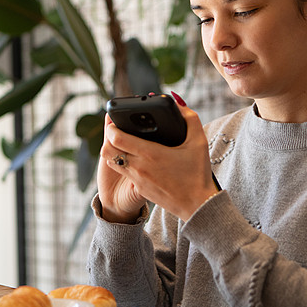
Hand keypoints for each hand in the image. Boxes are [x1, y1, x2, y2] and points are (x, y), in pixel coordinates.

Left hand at [98, 99, 217, 221]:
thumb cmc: (198, 174)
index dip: (111, 126)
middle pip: (107, 150)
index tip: (115, 119)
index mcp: (150, 154)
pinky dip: (123, 163)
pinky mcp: (140, 189)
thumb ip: (189, 117)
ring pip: (112, 162)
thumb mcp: (198, 142)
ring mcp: (137, 180)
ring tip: (123, 142)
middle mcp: (139, 168)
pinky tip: (134, 157)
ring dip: (113, 151)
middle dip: (108, 137)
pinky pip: (124, 173)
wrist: (198, 206)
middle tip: (116, 129)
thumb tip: (176, 100)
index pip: (116, 138)